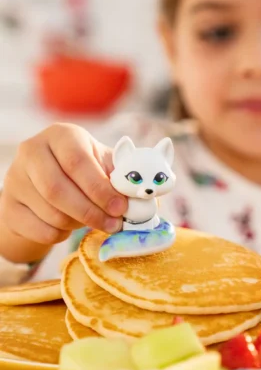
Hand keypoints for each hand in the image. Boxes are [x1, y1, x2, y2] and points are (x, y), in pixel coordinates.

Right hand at [0, 123, 126, 246]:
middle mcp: (32, 151)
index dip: (100, 189)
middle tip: (114, 224)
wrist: (51, 186)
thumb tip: (139, 199)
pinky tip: (70, 227)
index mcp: (62, 135)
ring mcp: (15, 178)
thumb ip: (122, 178)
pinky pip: (40, 230)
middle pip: (57, 190)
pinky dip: (62, 235)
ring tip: (94, 220)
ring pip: (50, 212)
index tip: (120, 208)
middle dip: (91, 212)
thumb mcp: (106, 167)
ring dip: (79, 223)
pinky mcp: (9, 206)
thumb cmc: (88, 174)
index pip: (76, 162)